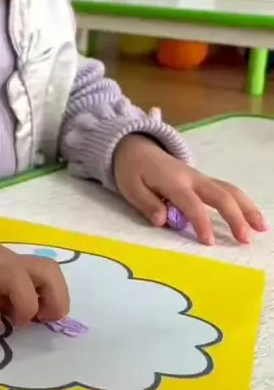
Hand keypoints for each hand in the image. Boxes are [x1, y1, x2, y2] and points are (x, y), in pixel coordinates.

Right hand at [0, 222, 69, 331]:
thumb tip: (13, 310)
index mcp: (6, 259)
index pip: (49, 269)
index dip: (57, 295)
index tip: (43, 315)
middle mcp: (0, 261)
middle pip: (48, 272)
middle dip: (53, 301)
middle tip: (36, 319)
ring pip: (21, 284)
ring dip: (24, 309)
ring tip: (9, 322)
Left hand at [113, 134, 266, 245]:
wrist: (135, 147)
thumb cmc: (131, 170)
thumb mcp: (129, 187)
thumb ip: (146, 203)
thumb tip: (163, 221)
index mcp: (173, 181)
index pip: (191, 204)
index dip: (201, 223)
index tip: (209, 242)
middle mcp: (192, 178)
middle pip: (221, 195)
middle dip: (236, 217)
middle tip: (245, 240)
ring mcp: (200, 177)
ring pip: (230, 190)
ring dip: (247, 208)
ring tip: (262, 228)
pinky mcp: (203, 180)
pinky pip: (227, 190)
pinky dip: (242, 203)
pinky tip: (252, 217)